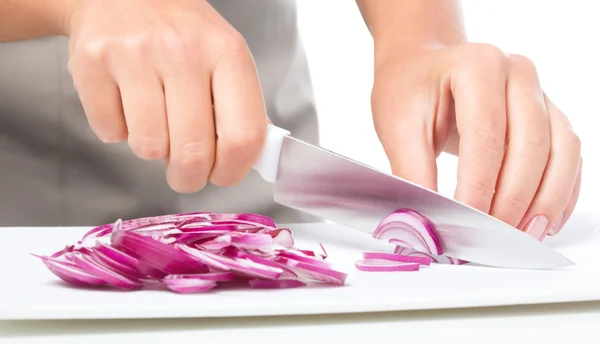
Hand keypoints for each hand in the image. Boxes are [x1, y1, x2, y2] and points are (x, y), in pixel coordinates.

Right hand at [66, 0, 267, 192]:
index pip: (243, 136)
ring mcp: (135, 54)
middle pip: (193, 152)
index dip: (233, 171)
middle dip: (188, 177)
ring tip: (154, 122)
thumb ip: (242, 107)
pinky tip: (126, 103)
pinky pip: (110, 132)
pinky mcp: (92, 62)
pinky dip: (118, 130)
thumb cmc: (182, 34)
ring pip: (149, 147)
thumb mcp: (225, 57)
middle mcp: (183, 51)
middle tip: (184, 172)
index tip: (221, 175)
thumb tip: (254, 159)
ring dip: (152, 149)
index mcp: (227, 53)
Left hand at [371, 43, 581, 239]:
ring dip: (547, 199)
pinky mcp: (549, 115)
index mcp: (478, 66)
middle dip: (514, 199)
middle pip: (531, 145)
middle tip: (493, 237)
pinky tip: (544, 220)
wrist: (422, 65)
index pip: (487, 136)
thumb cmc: (409, 89)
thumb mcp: (397, 126)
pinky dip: (562, 191)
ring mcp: (540, 93)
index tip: (468, 222)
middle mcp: (518, 73)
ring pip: (562, 151)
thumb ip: (412, 172)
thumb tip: (426, 221)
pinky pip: (570, 155)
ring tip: (525, 235)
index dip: (480, 186)